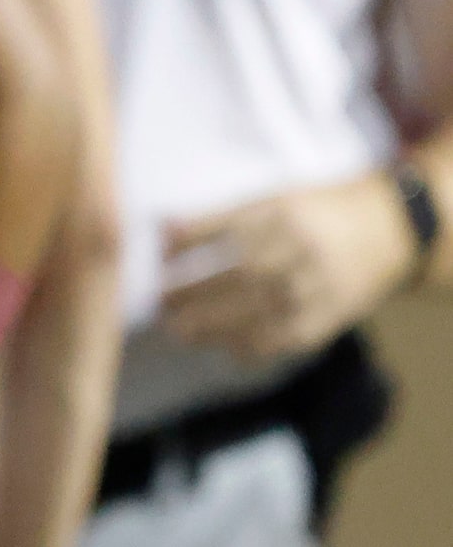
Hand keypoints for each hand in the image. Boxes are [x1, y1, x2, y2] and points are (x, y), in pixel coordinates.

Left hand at [160, 174, 415, 361]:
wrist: (387, 230)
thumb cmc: (312, 212)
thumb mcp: (271, 199)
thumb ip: (217, 216)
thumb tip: (160, 230)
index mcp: (282, 211)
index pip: (225, 229)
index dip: (187, 244)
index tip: (158, 258)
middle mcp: (302, 247)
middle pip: (240, 273)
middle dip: (192, 292)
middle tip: (160, 304)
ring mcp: (320, 283)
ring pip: (262, 310)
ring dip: (213, 326)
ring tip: (179, 331)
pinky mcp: (333, 314)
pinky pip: (288, 337)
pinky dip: (251, 346)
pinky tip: (224, 348)